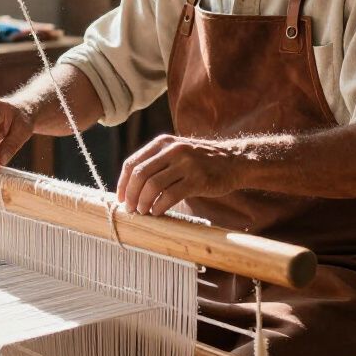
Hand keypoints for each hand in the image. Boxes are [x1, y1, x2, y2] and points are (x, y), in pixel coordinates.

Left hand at [117, 134, 241, 215]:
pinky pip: (170, 195)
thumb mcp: (177, 153)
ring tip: (143, 212)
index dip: (123, 184)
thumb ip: (156, 162)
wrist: (234, 162)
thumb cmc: (201, 162)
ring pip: (153, 185)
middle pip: (140, 175)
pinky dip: (159, 206)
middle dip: (131, 195)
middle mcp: (172, 150)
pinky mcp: (197, 179)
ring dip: (144, 203)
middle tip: (131, 210)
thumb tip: (130, 187)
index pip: (132, 163)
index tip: (121, 199)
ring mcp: (185, 163)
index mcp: (162, 143)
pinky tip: (158, 212)